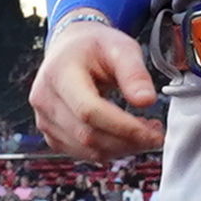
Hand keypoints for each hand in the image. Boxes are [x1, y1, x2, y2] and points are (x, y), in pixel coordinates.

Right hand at [29, 17, 163, 159]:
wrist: (70, 49)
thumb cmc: (94, 47)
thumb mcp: (120, 48)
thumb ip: (135, 73)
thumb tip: (146, 101)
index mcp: (59, 73)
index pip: (89, 110)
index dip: (123, 126)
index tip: (153, 131)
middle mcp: (45, 99)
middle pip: (88, 135)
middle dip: (128, 141)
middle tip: (156, 134)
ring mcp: (44, 119)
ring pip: (87, 149)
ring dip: (122, 149)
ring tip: (144, 133)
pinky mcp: (51, 134)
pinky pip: (82, 153)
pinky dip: (109, 151)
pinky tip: (125, 137)